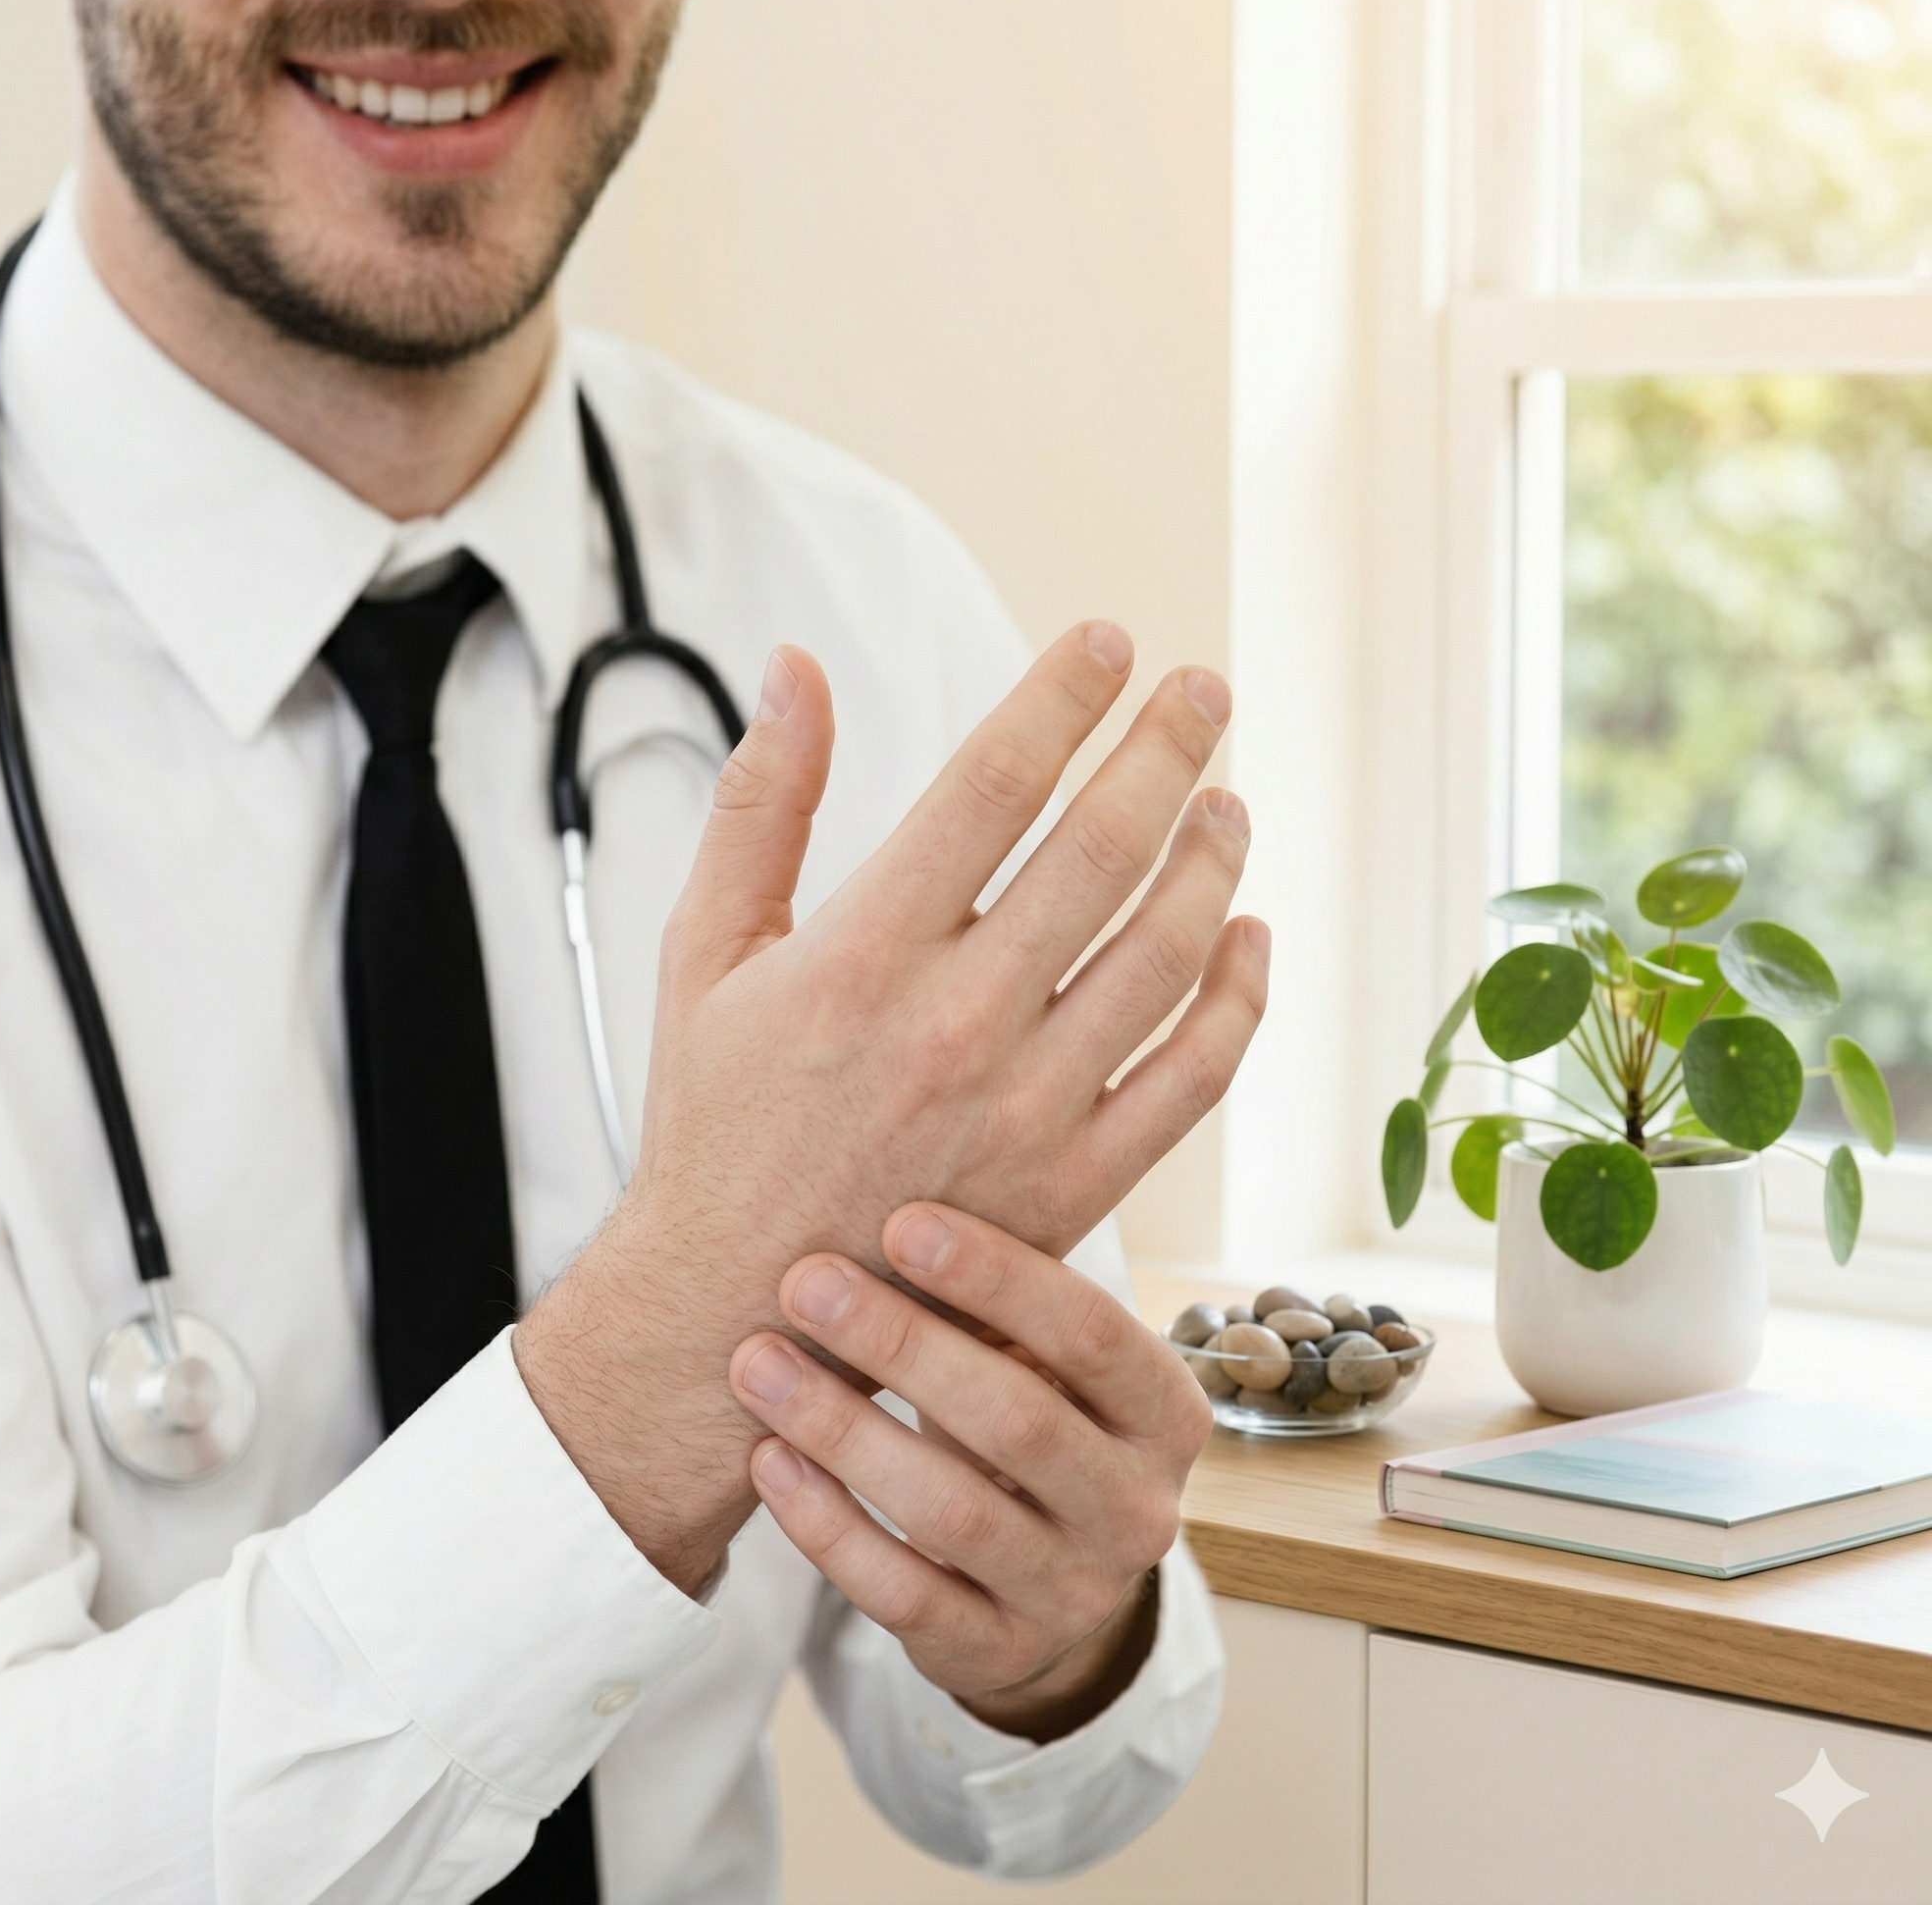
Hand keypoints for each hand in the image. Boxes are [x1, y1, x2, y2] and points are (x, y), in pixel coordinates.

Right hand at [517, 625, 1267, 1588]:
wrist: (740, 1309)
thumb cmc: (715, 1120)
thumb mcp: (704, 950)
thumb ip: (760, 803)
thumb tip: (795, 666)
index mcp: (860, 954)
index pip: (992, 783)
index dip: (1063, 695)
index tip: (1108, 643)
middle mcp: (954, 1025)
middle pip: (1102, 849)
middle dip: (1167, 748)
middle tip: (1204, 690)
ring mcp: (1027, 1112)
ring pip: (1166, 953)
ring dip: (1214, 860)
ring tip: (1226, 803)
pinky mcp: (1074, 1185)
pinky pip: (1193, 1079)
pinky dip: (1239, 1000)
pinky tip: (1247, 939)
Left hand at [732, 1204, 1210, 1736]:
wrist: (1045, 1584)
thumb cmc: (1029, 1420)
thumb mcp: (1048, 1361)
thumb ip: (1004, 1294)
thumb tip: (898, 1165)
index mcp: (1164, 1412)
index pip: (1091, 1331)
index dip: (997, 1275)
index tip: (901, 1222)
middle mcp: (1139, 1507)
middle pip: (1017, 1419)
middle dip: (902, 1343)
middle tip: (806, 1282)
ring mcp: (1074, 1592)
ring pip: (951, 1510)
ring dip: (843, 1428)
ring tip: (758, 1362)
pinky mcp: (998, 1654)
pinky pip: (902, 1594)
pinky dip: (828, 1525)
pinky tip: (770, 1459)